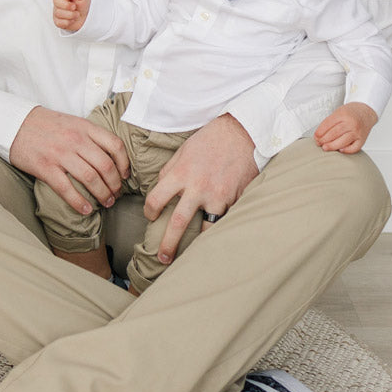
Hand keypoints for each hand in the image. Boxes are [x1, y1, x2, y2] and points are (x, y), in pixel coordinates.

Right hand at [9, 105, 129, 213]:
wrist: (16, 123)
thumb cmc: (47, 124)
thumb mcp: (73, 121)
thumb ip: (90, 135)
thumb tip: (110, 154)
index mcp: (85, 127)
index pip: (115, 145)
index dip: (124, 163)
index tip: (126, 175)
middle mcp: (75, 140)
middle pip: (105, 165)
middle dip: (115, 184)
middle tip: (116, 194)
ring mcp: (60, 154)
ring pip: (90, 178)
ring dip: (102, 194)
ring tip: (106, 202)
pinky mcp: (46, 167)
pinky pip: (67, 189)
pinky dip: (79, 202)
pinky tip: (86, 209)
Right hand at [53, 0, 91, 31]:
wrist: (85, 17)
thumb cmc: (83, 4)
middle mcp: (59, 1)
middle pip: (56, 1)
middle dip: (67, 5)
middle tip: (74, 7)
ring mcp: (56, 11)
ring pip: (58, 12)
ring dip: (71, 14)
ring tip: (77, 14)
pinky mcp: (57, 21)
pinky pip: (60, 22)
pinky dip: (68, 22)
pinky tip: (72, 20)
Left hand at [143, 113, 258, 264]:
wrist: (241, 133)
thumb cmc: (210, 140)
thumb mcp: (184, 151)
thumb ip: (171, 170)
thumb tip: (160, 187)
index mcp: (180, 173)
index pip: (156, 199)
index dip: (149, 211)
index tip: (150, 216)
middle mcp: (197, 187)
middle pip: (178, 223)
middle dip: (168, 243)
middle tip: (162, 258)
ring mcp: (217, 195)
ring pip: (204, 228)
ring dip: (196, 244)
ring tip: (191, 256)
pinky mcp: (233, 199)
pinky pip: (223, 219)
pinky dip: (217, 228)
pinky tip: (215, 239)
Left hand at [314, 102, 377, 153]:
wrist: (366, 112)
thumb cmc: (351, 112)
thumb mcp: (339, 112)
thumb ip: (330, 122)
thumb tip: (319, 135)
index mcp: (343, 114)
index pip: (328, 124)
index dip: (320, 132)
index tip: (315, 136)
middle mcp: (351, 123)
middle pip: (334, 133)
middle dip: (324, 139)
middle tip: (318, 143)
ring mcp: (357, 132)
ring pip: (343, 141)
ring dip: (332, 146)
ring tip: (325, 147)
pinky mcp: (362, 139)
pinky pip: (354, 148)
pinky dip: (346, 150)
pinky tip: (340, 150)